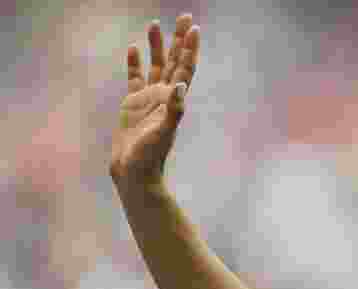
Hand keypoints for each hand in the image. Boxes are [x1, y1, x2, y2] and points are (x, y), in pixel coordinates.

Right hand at [109, 14, 199, 187]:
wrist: (135, 171)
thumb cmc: (150, 156)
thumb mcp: (164, 132)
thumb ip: (174, 110)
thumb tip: (181, 87)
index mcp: (174, 100)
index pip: (185, 69)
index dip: (189, 49)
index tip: (194, 28)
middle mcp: (164, 96)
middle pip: (174, 62)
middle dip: (179, 40)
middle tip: (184, 17)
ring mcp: (148, 99)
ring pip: (155, 66)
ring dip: (157, 46)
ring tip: (155, 24)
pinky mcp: (132, 104)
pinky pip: (135, 78)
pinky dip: (135, 63)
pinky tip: (135, 49)